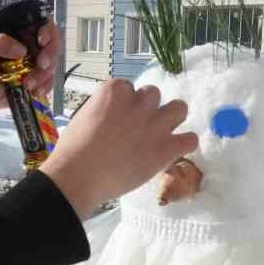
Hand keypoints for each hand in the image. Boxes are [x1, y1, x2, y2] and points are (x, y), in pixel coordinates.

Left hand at [0, 18, 58, 131]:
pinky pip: (51, 80)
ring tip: (27, 83)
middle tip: (40, 65)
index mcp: (19, 33)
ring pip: (53, 63)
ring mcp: (37, 62)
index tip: (41, 41)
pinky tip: (33, 90)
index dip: (47, 30)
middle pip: (53, 42)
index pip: (41, 22)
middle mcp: (31, 45)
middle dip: (50, 54)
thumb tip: (20, 49)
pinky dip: (45, 86)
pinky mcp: (40, 78)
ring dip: (43, 75)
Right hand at [40, 79, 198, 217]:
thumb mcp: (84, 117)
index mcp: (114, 91)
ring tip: (160, 134)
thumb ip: (104, 111)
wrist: (79, 177)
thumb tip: (114, 118)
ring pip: (179, 108)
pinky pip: (190, 139)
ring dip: (171, 119)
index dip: (125, 105)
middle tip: (137, 128)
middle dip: (147, 109)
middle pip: (154, 94)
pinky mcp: (166, 147)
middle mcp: (137, 102)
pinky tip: (173, 151)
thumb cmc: (72, 151)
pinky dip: (184, 144)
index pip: (129, 87)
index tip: (119, 119)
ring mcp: (155, 124)